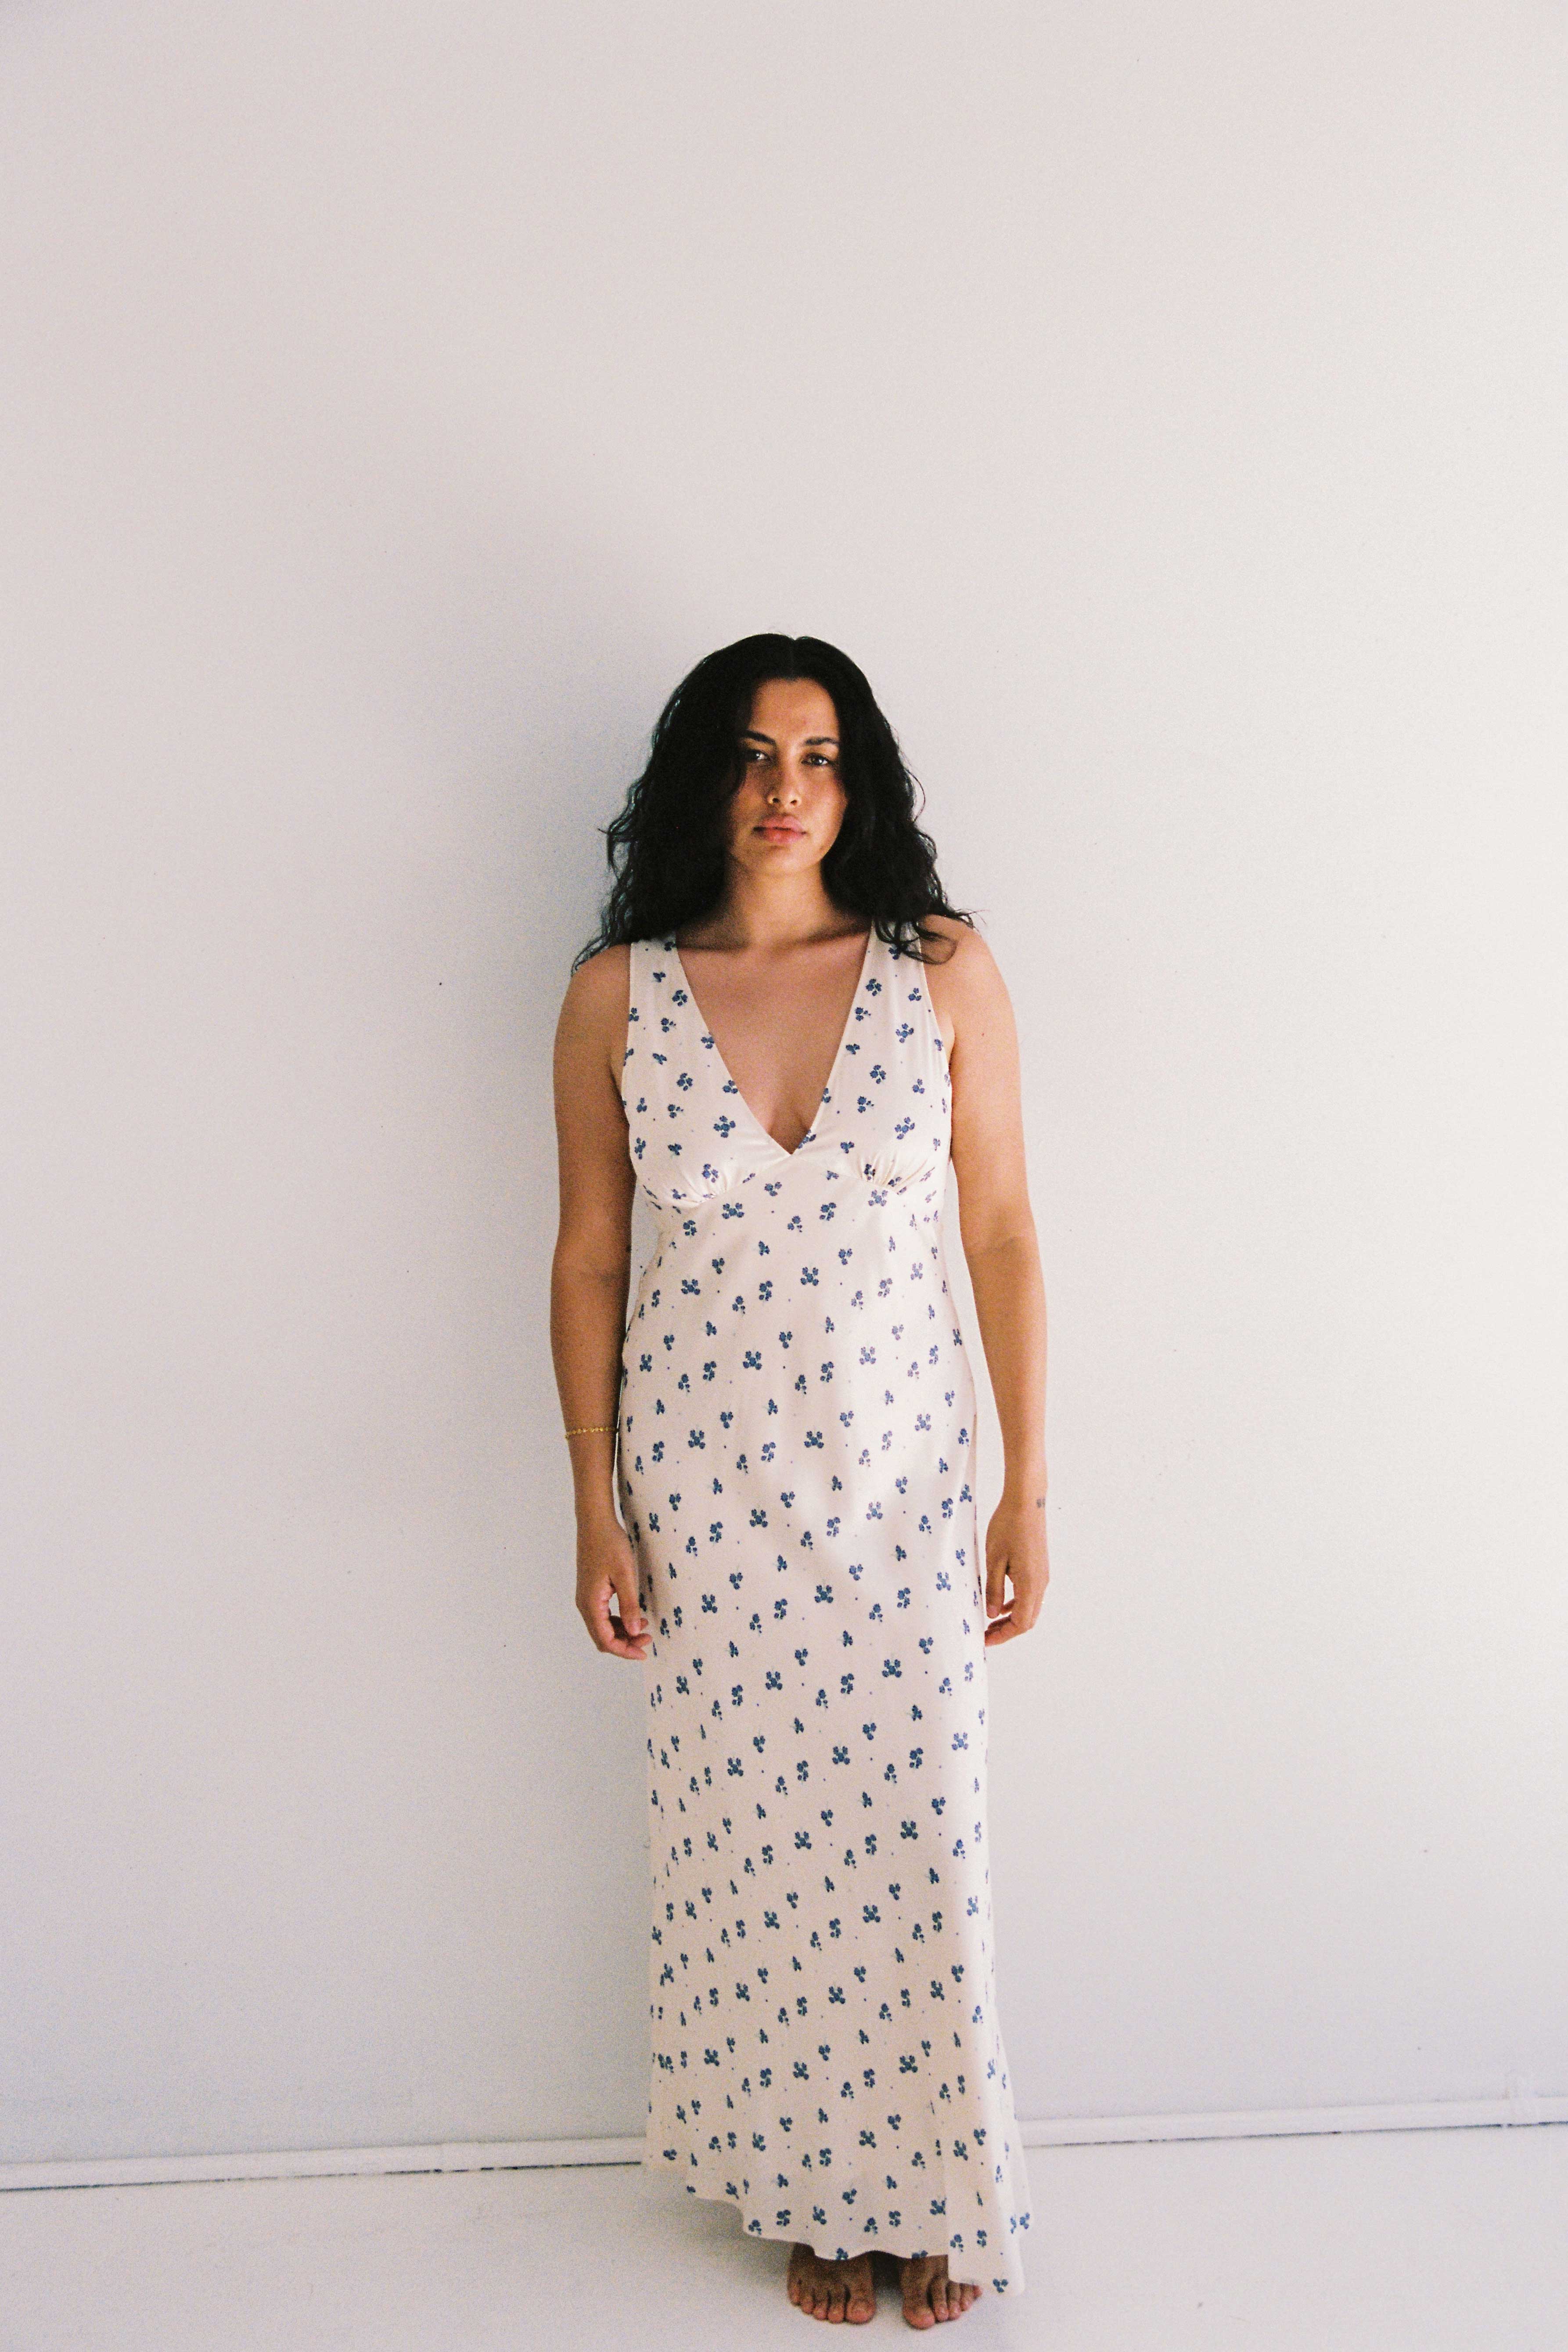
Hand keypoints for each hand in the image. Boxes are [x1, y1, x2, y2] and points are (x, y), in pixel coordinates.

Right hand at [576, 1515, 650, 1659]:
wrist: (595, 1522)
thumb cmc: (609, 1544)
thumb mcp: (625, 1575)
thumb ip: (629, 1605)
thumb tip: (634, 1630)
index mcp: (590, 1603)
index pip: (605, 1640)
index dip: (625, 1650)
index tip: (644, 1652)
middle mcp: (585, 1604)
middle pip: (603, 1637)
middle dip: (625, 1643)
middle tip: (648, 1639)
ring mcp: (586, 1597)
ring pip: (602, 1627)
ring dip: (622, 1632)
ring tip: (644, 1627)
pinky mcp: (591, 1590)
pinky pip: (602, 1615)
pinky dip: (617, 1621)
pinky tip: (632, 1616)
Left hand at [983, 1487, 1048, 1647]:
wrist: (1026, 1502)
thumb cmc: (1008, 1527)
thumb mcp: (993, 1560)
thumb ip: (993, 1590)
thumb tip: (992, 1615)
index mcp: (1030, 1584)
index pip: (1021, 1623)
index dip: (1003, 1635)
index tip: (985, 1639)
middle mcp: (1041, 1583)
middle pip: (1028, 1619)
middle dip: (1007, 1630)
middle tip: (986, 1634)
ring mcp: (1042, 1575)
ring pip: (1030, 1608)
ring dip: (1012, 1618)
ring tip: (991, 1621)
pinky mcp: (1039, 1567)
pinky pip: (1030, 1595)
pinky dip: (1016, 1604)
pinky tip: (1001, 1602)